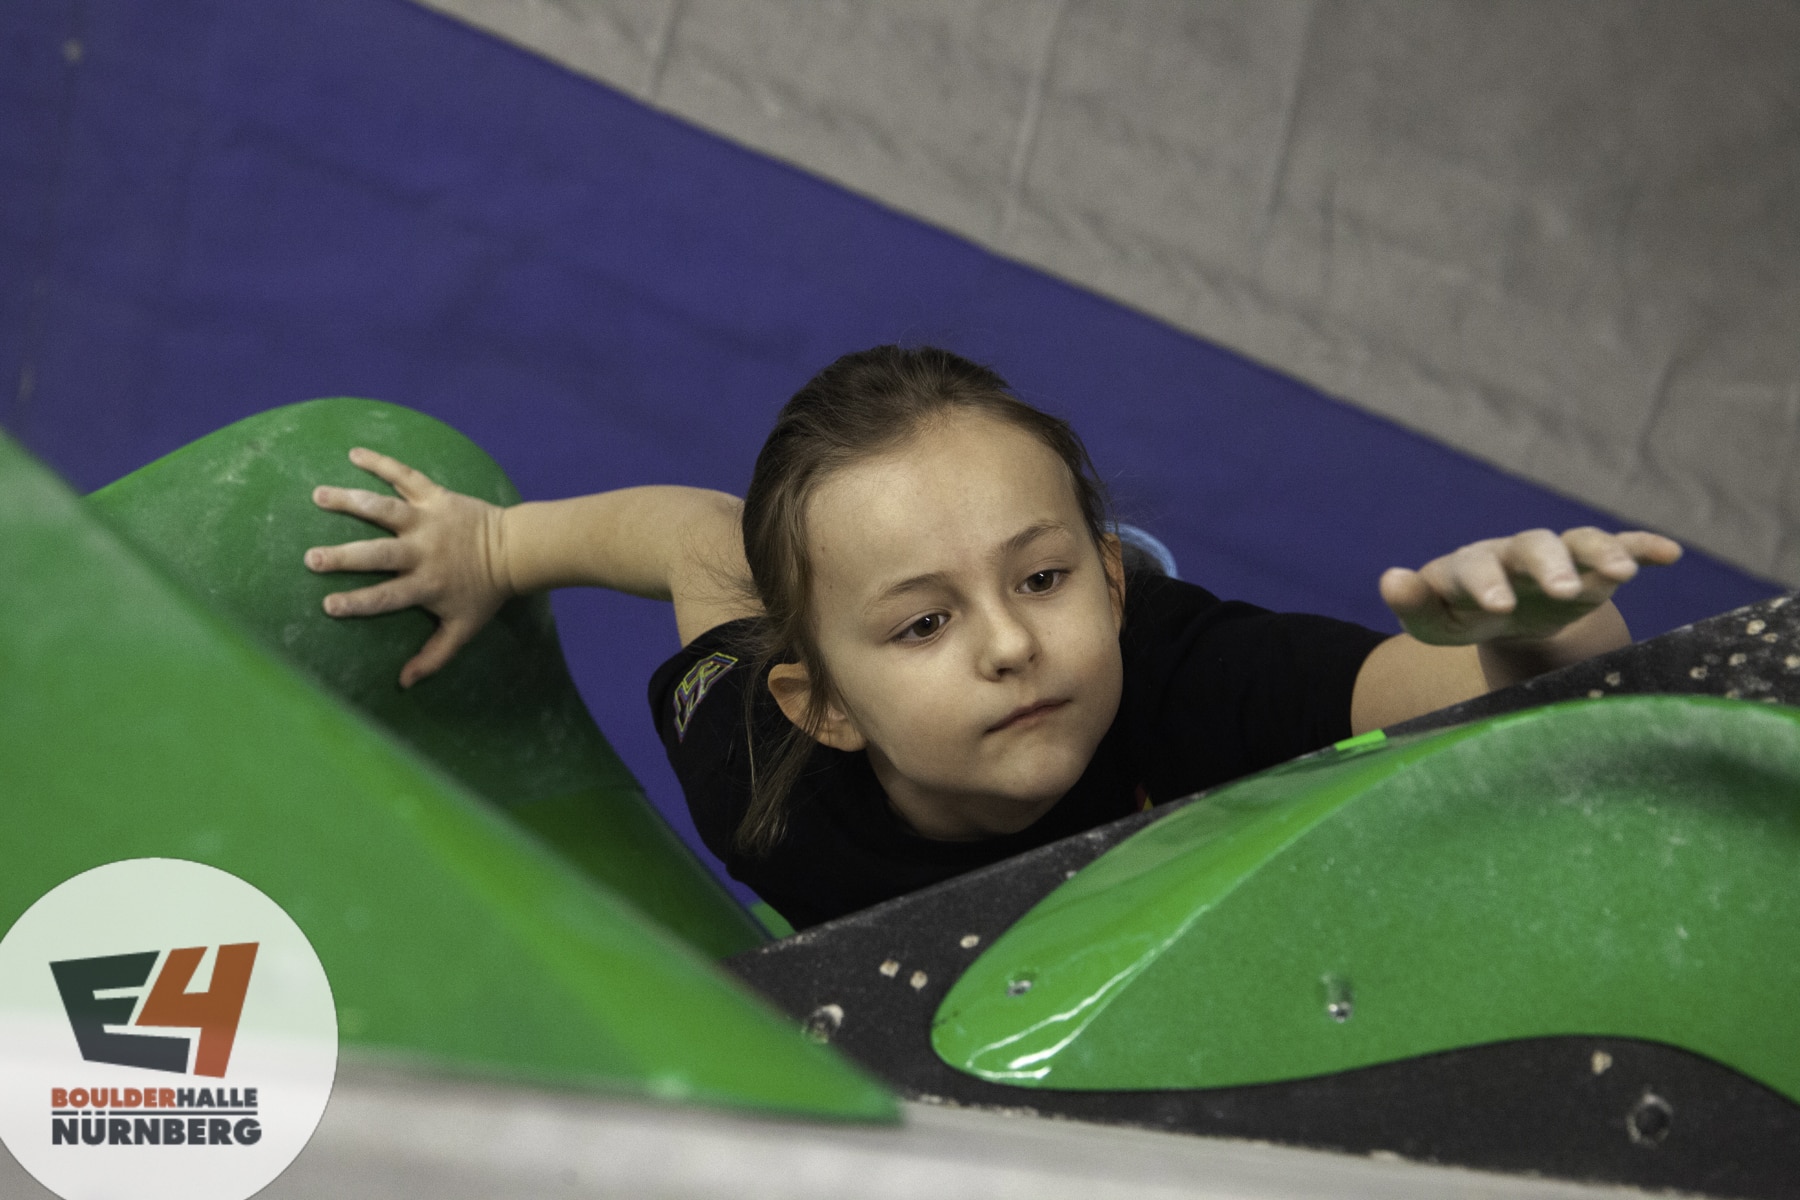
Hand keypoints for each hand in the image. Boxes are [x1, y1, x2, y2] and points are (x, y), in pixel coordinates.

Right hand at [305, 448, 509, 686]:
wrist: (515, 550)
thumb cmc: (485, 592)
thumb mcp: (463, 628)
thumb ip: (434, 655)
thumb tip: (404, 683)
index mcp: (426, 584)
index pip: (386, 597)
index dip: (357, 603)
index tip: (328, 605)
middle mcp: (423, 551)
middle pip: (378, 555)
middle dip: (343, 557)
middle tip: (311, 558)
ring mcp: (428, 520)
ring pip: (384, 509)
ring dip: (350, 501)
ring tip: (318, 496)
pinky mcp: (435, 496)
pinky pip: (405, 476)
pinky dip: (382, 462)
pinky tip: (355, 453)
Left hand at [1379, 527, 1680, 646]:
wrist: (1500, 611)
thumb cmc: (1459, 614)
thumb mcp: (1433, 619)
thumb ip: (1412, 603)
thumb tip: (1390, 578)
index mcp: (1471, 567)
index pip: (1474, 569)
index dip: (1485, 584)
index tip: (1496, 606)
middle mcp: (1515, 554)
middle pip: (1533, 547)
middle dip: (1548, 565)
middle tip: (1561, 590)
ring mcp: (1557, 556)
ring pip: (1579, 543)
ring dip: (1599, 554)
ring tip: (1618, 575)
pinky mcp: (1591, 565)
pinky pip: (1620, 546)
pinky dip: (1641, 547)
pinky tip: (1667, 553)